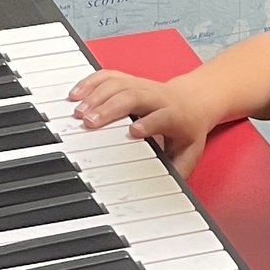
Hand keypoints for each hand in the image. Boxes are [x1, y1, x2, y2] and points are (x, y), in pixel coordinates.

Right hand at [69, 70, 212, 174]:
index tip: (133, 132)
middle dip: (110, 108)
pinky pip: (109, 76)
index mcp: (175, 116)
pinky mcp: (130, 80)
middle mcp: (158, 97)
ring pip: (118, 85)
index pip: (163, 117)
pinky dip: (90, 83)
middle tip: (89, 123)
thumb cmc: (187, 129)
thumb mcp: (189, 152)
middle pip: (134, 96)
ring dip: (96, 96)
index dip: (149, 123)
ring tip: (78, 113)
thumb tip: (165, 193)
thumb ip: (177, 171)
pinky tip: (76, 94)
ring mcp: (143, 85)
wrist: (193, 100)